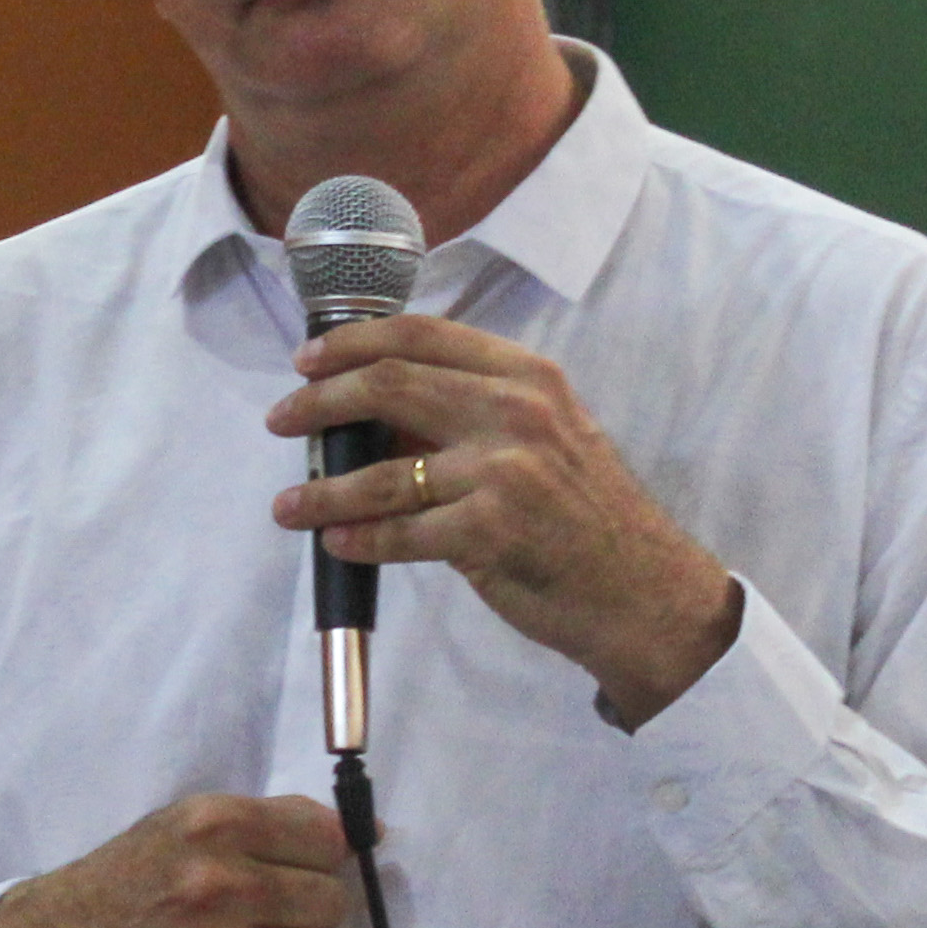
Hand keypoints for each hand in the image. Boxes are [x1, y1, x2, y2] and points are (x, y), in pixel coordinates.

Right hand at [0, 794, 351, 927]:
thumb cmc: (126, 883)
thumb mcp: (185, 826)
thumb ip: (273, 823)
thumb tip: (370, 834)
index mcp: (213, 826)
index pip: (328, 842)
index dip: (322, 861)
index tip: (296, 873)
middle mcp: (216, 885)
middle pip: (331, 903)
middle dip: (312, 913)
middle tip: (269, 920)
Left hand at [266, 314, 741, 728]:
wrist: (644, 592)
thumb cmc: (586, 517)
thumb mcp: (542, 440)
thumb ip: (467, 418)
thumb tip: (371, 418)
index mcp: (528, 376)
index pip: (422, 334)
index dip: (352, 341)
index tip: (308, 359)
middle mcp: (517, 410)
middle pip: (389, 384)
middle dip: (319, 402)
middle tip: (282, 421)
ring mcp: (506, 470)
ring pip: (383, 471)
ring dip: (322, 490)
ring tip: (288, 506)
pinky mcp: (492, 530)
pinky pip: (400, 533)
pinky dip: (358, 538)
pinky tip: (336, 542)